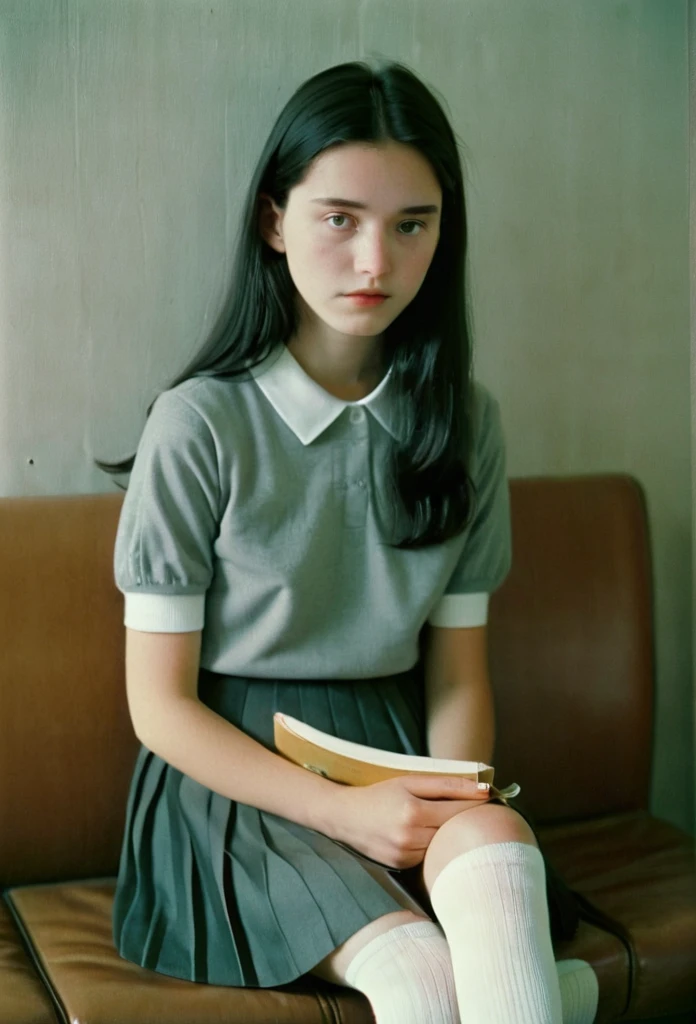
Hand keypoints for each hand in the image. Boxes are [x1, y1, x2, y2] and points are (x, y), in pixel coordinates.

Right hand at [325, 774, 490, 869]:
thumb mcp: (409, 781)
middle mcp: (410, 836)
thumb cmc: (379, 794)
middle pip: (452, 830)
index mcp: (413, 811)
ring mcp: (406, 855)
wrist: (344, 816)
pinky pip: (428, 856)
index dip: (476, 803)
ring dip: (449, 835)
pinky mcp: (402, 866)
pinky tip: (429, 836)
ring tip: (449, 823)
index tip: (492, 797)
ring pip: (442, 845)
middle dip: (465, 819)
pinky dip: (433, 846)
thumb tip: (481, 788)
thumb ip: (445, 784)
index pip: (457, 809)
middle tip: (478, 811)